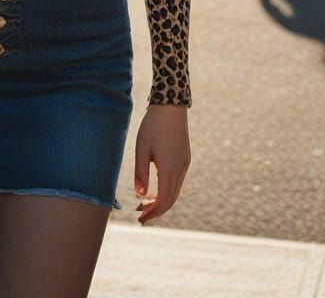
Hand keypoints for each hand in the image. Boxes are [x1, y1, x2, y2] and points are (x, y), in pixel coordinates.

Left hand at [133, 104, 190, 224]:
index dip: (152, 213)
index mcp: (169, 169)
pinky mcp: (185, 157)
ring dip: (161, 200)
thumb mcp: (142, 148)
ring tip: (144, 203)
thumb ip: (140, 173)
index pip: (163, 200)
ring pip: (175, 191)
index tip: (140, 219)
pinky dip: (167, 190)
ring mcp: (184, 163)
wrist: (171, 105)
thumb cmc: (153, 125)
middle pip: (171, 199)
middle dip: (156, 210)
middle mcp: (181, 169)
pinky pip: (177, 181)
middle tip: (140, 215)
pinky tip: (155, 188)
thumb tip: (140, 195)